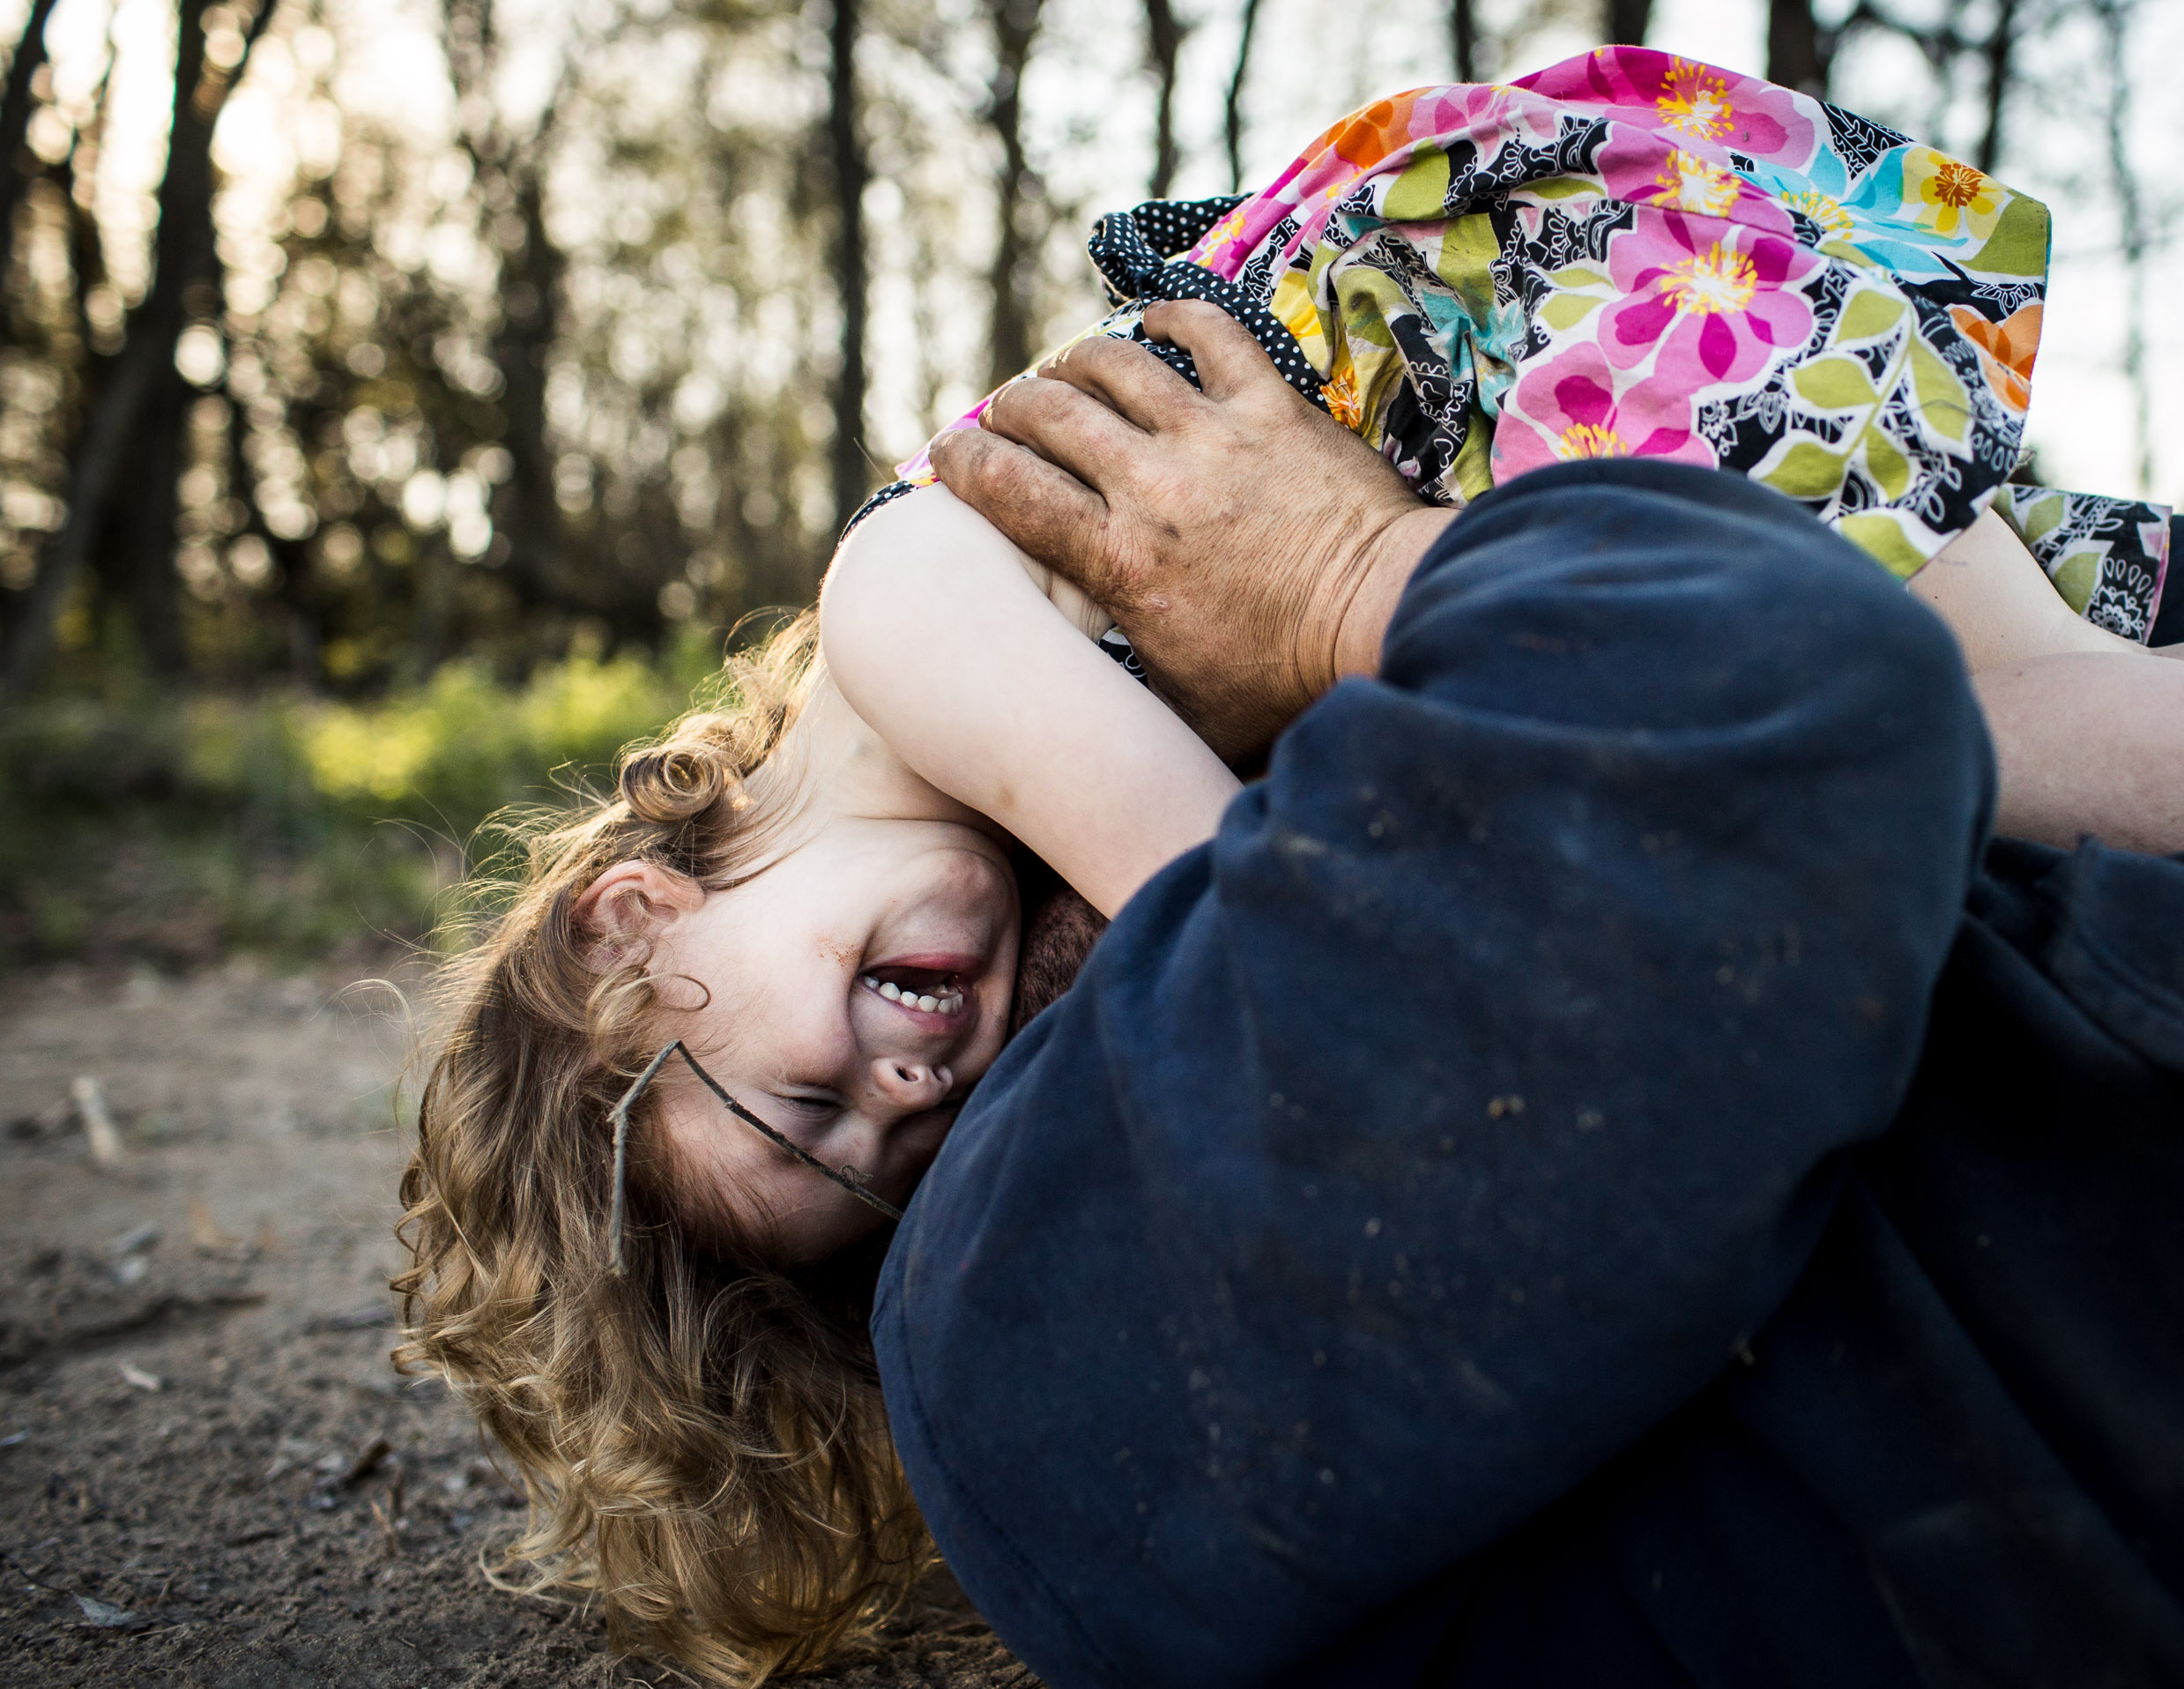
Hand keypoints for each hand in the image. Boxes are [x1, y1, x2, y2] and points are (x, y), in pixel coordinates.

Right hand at [930, 301, 1453, 761]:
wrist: (1383, 620)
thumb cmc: (1287, 680)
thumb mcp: (1180, 710)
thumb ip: (1122, 686)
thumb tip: (1081, 695)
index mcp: (1119, 561)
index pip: (1011, 492)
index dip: (965, 463)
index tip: (948, 454)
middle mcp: (1153, 487)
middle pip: (1049, 415)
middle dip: (1009, 407)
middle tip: (1003, 414)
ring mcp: (1213, 437)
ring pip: (1114, 365)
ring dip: (1075, 361)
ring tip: (1062, 371)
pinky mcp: (1272, 407)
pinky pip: (1209, 335)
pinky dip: (1172, 318)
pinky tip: (1152, 321)